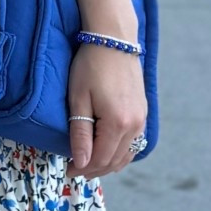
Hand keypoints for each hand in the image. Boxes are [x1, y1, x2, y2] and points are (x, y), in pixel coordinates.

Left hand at [67, 40, 146, 177]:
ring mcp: (142, 119)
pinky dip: (120, 152)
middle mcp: (134, 126)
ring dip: (107, 163)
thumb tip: (81, 164)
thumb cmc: (91, 67)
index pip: (99, 159)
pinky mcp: (143, 112)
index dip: (82, 168)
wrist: (114, 40)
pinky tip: (106, 151)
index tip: (66, 170)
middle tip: (74, 170)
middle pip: (114, 161)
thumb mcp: (79, 100)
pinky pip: (133, 143)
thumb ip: (81, 134)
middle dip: (93, 169)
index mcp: (117, 124)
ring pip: (126, 155)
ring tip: (88, 163)